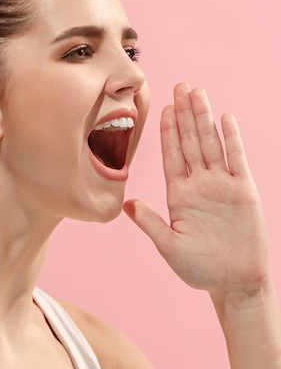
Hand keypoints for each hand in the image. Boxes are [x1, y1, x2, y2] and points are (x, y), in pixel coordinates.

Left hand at [124, 83, 268, 298]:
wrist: (235, 282)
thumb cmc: (200, 269)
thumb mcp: (169, 246)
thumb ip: (150, 223)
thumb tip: (126, 205)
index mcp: (179, 194)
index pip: (172, 155)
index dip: (167, 131)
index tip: (162, 108)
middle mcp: (199, 184)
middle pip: (190, 141)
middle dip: (185, 114)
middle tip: (180, 86)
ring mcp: (222, 184)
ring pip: (211, 143)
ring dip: (204, 118)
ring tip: (197, 93)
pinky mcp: (243, 190)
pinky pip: (237, 158)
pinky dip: (231, 138)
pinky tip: (225, 118)